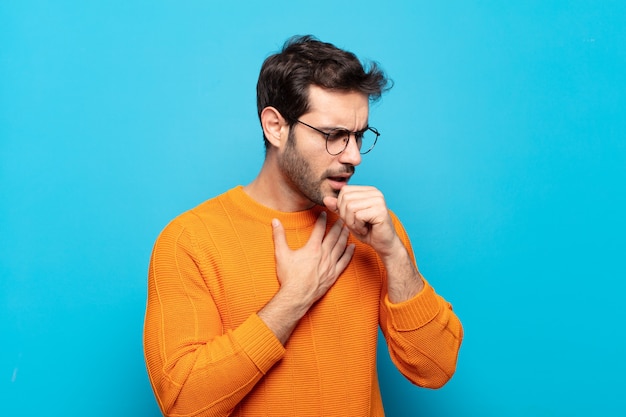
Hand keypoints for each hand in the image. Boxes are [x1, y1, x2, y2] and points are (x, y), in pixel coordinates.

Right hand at [271, 212, 354, 308]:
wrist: (296, 296)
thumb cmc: (289, 276)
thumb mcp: (281, 254)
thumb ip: (279, 236)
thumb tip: (275, 221)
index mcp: (312, 248)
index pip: (319, 229)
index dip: (323, 219)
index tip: (325, 213)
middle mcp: (324, 255)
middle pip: (333, 236)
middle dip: (338, 225)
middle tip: (342, 217)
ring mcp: (330, 265)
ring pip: (340, 246)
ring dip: (345, 236)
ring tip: (348, 228)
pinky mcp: (334, 274)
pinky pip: (344, 261)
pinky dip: (349, 253)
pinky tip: (352, 247)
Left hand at [325, 186, 423, 301]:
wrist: (384, 245)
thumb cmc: (367, 231)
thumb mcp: (349, 218)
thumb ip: (338, 207)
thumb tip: (325, 198)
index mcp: (368, 191)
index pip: (344, 191)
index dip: (342, 206)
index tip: (352, 217)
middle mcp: (375, 192)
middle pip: (346, 198)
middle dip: (346, 215)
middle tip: (357, 224)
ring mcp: (379, 200)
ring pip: (350, 207)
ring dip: (352, 222)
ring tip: (361, 227)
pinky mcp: (380, 210)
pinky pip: (358, 216)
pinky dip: (358, 226)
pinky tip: (366, 229)